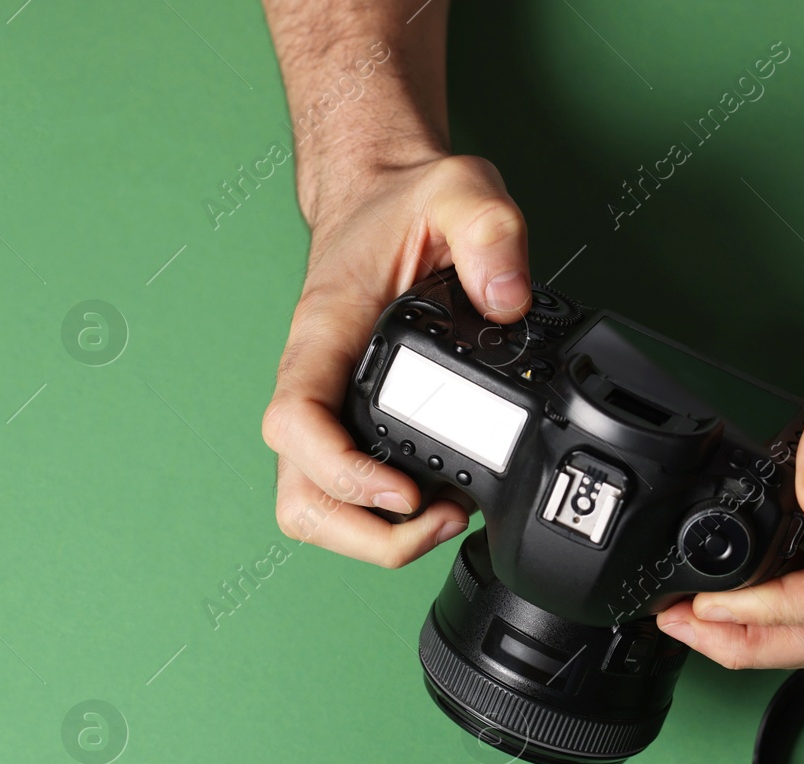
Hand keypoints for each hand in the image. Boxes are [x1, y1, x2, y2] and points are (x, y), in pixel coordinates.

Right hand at [262, 153, 535, 565]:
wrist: (379, 199)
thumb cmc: (401, 203)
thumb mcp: (459, 187)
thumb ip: (490, 231)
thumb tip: (508, 300)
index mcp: (323, 334)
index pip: (295, 419)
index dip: (341, 471)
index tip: (403, 488)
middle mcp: (313, 383)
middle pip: (300, 493)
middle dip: (364, 532)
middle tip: (441, 517)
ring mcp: (327, 411)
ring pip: (313, 508)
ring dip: (371, 536)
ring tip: (443, 518)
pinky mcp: (348, 424)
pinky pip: (341, 495)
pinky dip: (382, 520)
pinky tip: (438, 501)